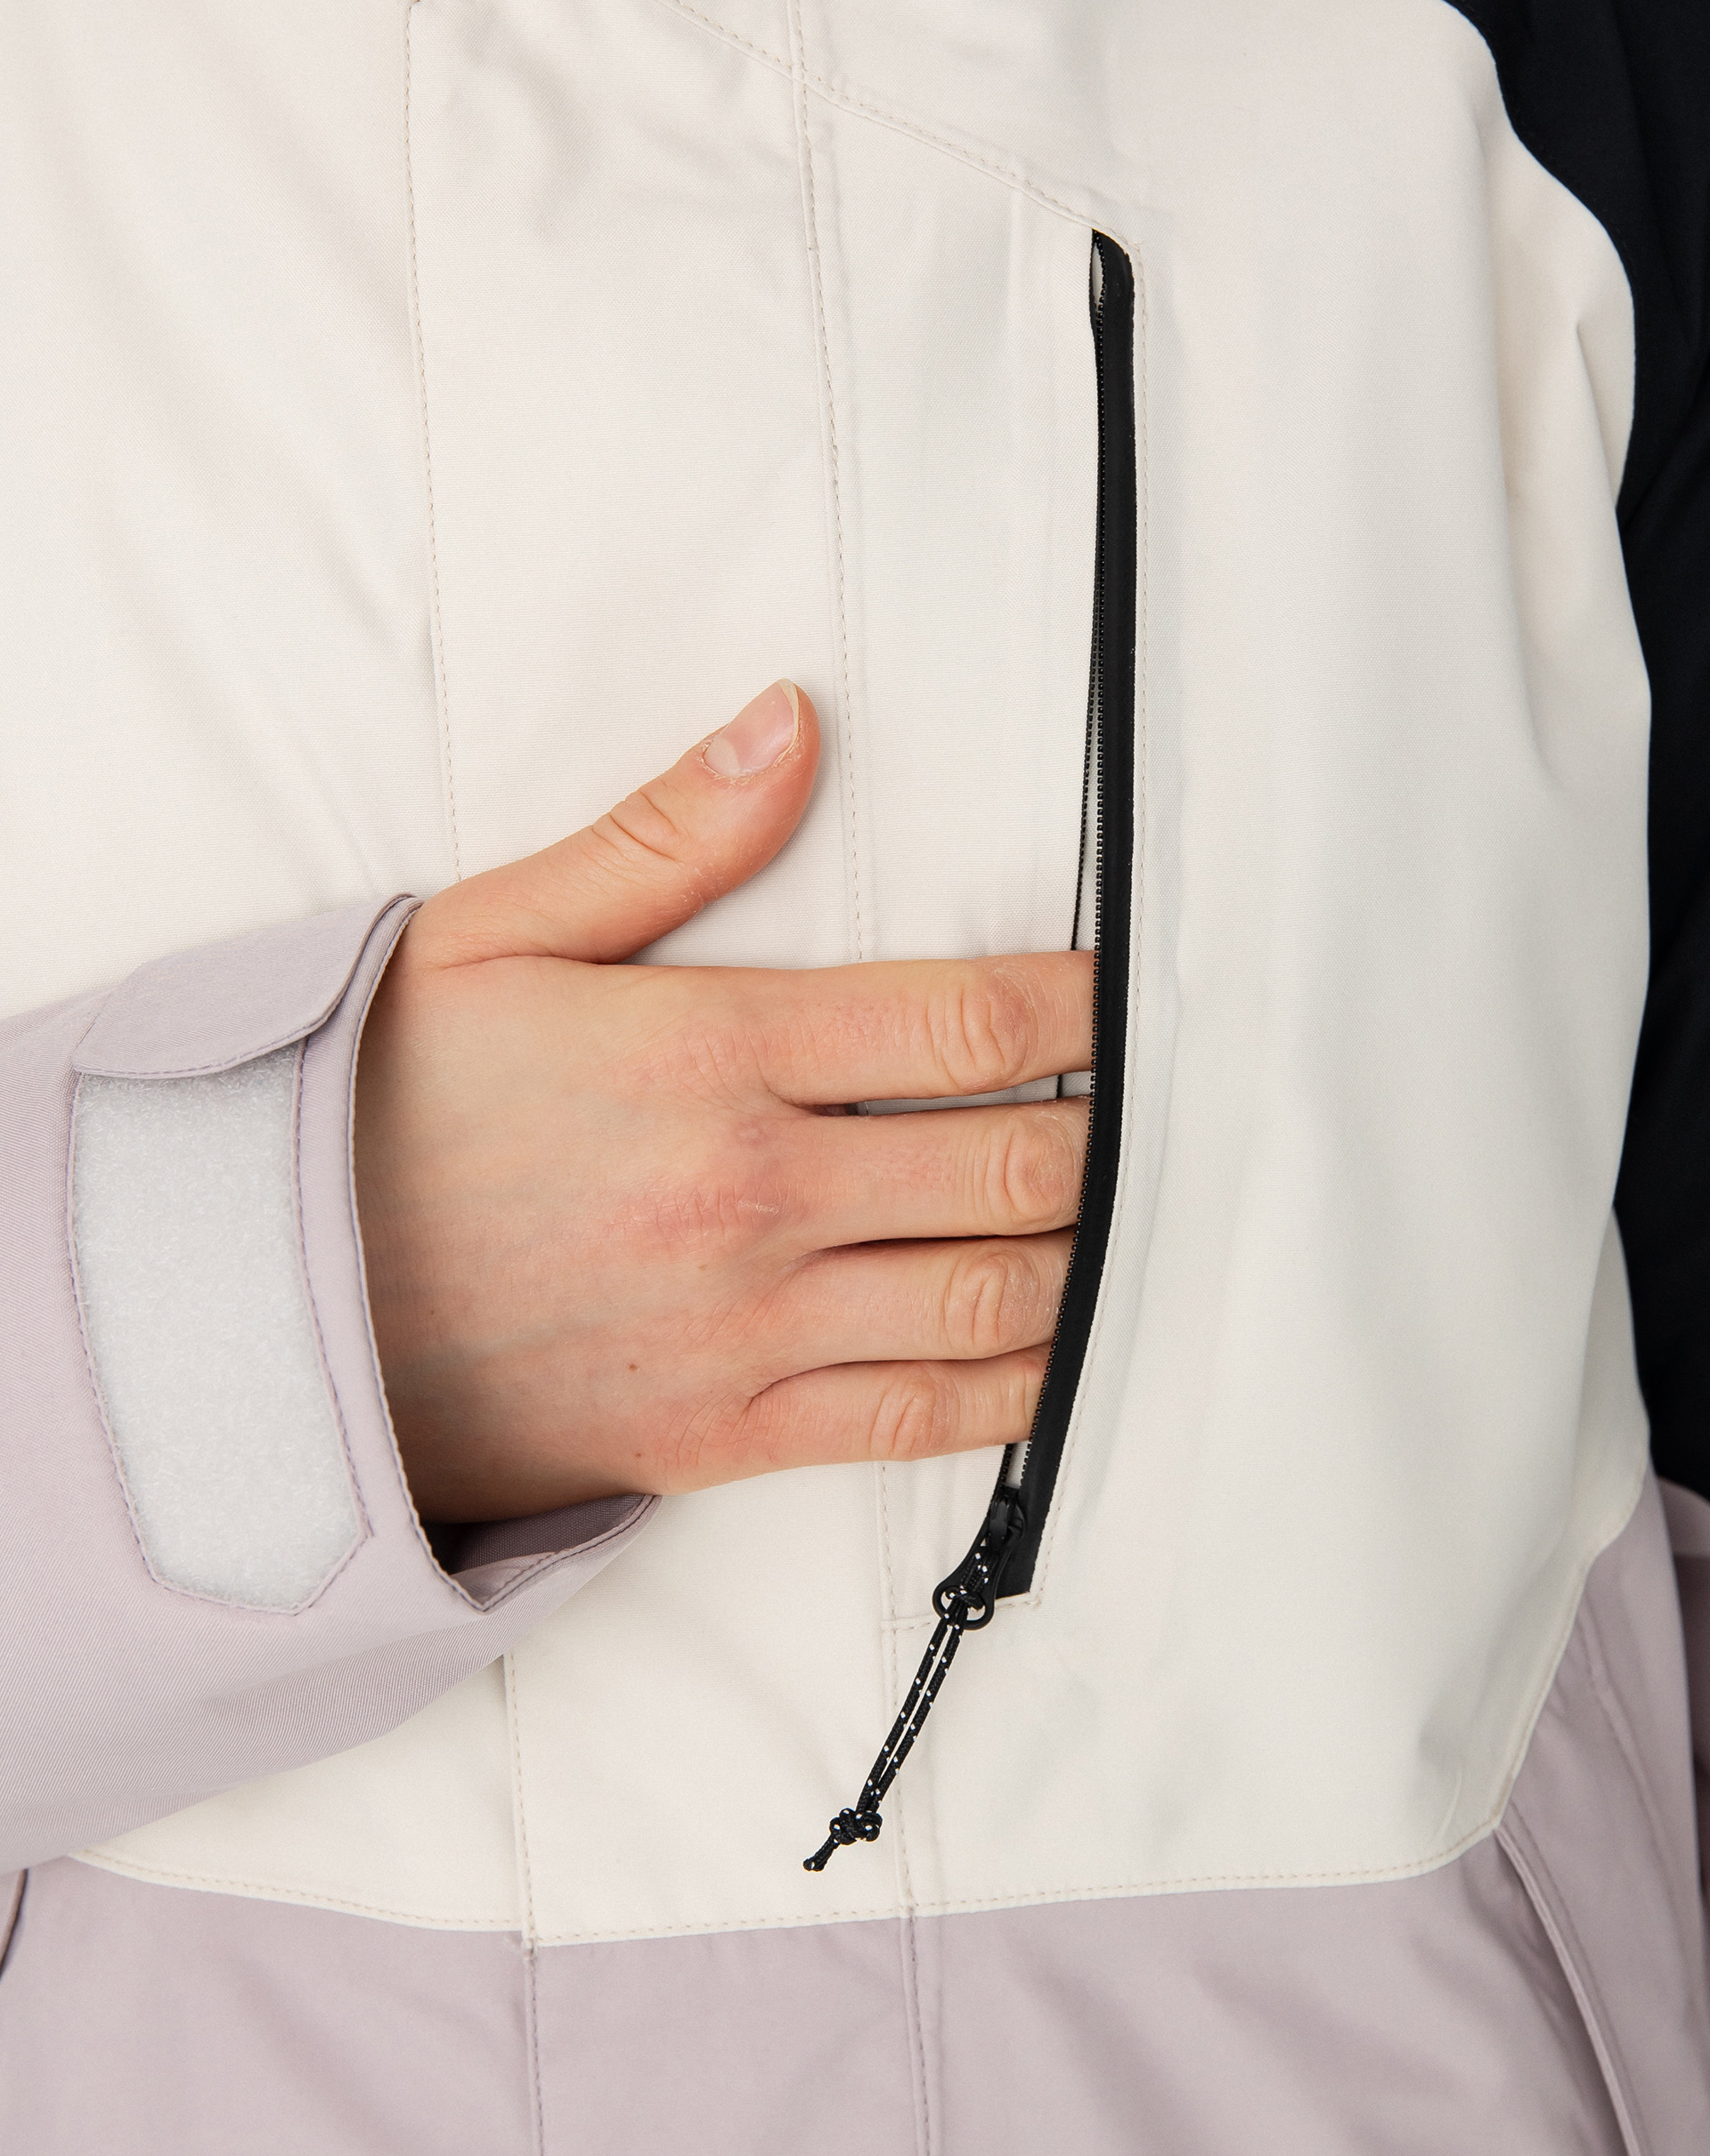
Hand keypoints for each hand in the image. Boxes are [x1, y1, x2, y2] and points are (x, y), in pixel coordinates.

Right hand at [354, 681, 1091, 1520]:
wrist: (264, 1318)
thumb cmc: (377, 1113)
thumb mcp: (487, 937)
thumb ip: (662, 839)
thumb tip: (792, 724)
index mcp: (709, 1055)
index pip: (964, 1027)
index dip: (1081, 1009)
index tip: (1123, 997)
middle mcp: (750, 1196)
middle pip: (1013, 1165)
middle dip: (1106, 1136)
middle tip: (1151, 1111)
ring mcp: (747, 1326)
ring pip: (992, 1297)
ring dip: (1086, 1258)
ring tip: (1126, 1219)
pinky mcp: (724, 1432)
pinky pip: (918, 1419)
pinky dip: (1017, 1388)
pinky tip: (1060, 1352)